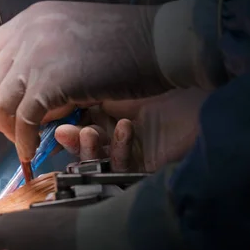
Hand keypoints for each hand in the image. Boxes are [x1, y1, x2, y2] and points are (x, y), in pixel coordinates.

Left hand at [0, 0, 171, 161]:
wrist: (162, 41)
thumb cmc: (126, 41)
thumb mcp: (72, 32)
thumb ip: (42, 52)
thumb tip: (24, 86)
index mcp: (31, 19)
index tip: (0, 106)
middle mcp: (28, 32)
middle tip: (11, 130)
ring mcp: (37, 55)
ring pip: (2, 102)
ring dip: (9, 128)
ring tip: (25, 141)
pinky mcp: (51, 82)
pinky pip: (24, 119)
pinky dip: (25, 140)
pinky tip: (32, 151)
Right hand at [56, 88, 207, 171]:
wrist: (201, 89)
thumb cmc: (158, 81)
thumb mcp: (112, 85)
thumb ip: (82, 97)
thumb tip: (49, 106)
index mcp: (107, 113)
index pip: (76, 124)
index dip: (62, 126)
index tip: (49, 124)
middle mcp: (117, 134)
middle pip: (85, 146)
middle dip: (72, 141)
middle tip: (62, 132)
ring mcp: (132, 153)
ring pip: (99, 161)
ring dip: (90, 149)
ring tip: (89, 133)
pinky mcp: (146, 168)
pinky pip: (123, 166)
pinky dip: (120, 148)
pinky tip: (124, 128)